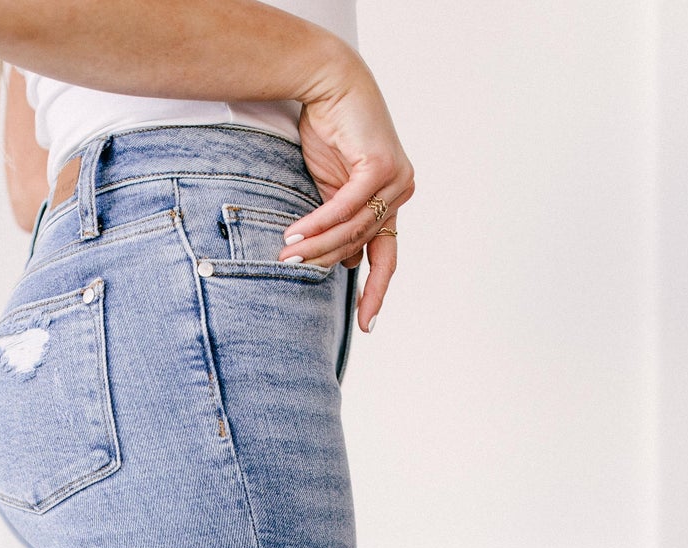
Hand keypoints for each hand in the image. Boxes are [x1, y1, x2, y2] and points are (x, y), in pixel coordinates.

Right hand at [281, 45, 414, 333]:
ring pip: (353, 229)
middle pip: (361, 244)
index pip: (387, 258)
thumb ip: (338, 224)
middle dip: (325, 260)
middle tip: (291, 270)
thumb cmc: (328, 132)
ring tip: (287, 255)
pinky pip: (346, 207)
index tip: (367, 324)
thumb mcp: (331, 189)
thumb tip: (343, 262)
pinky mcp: (380, 166)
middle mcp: (400, 192)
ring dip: (317, 245)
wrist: (329, 82)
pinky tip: (297, 235)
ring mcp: (396, 179)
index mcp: (392, 202)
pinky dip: (319, 223)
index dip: (376, 291)